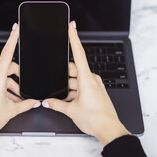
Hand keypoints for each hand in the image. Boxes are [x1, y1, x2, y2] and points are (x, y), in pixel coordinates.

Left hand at [0, 23, 40, 146]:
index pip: (8, 53)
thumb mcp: (11, 110)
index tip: (16, 29)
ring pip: (3, 77)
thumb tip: (35, 102)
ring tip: (17, 101)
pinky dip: (4, 89)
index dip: (13, 39)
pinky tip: (9, 101)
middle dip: (18, 78)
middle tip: (24, 90)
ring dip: (11, 86)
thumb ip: (26, 104)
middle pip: (9, 69)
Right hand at [42, 21, 129, 144]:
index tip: (72, 26)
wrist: (109, 130)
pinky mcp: (96, 91)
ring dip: (69, 85)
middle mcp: (92, 79)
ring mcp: (95, 85)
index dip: (74, 38)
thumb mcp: (71, 110)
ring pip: (77, 79)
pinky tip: (68, 100)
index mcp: (86, 78)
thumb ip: (56, 104)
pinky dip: (74, 90)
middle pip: (74, 69)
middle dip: (64, 75)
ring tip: (63, 98)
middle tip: (55, 84)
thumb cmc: (95, 119)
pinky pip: (82, 86)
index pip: (78, 53)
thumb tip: (47, 101)